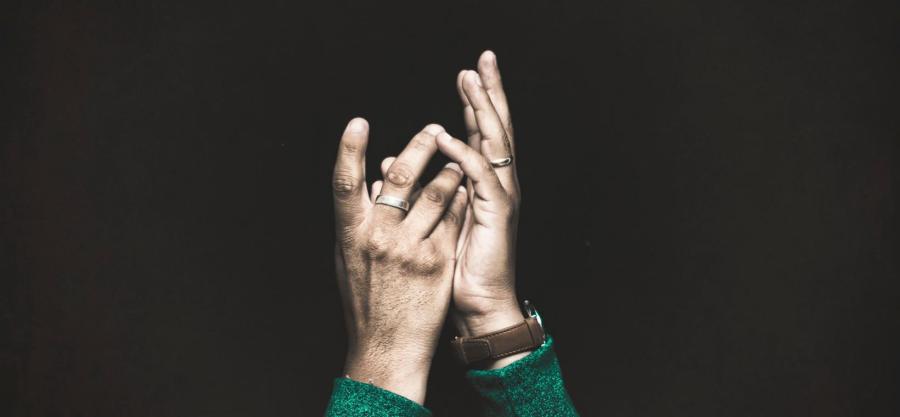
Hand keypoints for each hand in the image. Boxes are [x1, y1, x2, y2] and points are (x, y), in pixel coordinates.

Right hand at [332, 120, 467, 402]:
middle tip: (434, 128)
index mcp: (350, 233)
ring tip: (458, 159)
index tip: (358, 122)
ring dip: (450, 170)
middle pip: (400, 179)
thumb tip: (374, 180)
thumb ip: (360, 219)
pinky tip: (468, 190)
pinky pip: (454, 219)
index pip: (344, 182)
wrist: (387, 345)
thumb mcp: (350, 258)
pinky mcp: (437, 261)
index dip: (349, 150)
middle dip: (420, 146)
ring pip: (436, 194)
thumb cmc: (364, 300)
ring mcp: (410, 248)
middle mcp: (378, 237)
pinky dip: (461, 200)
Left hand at [441, 51, 526, 367]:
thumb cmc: (457, 266)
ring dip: (481, 110)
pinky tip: (447, 136)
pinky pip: (481, 177)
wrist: (479, 303)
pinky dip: (464, 154)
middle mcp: (498, 184)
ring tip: (469, 81)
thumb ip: (416, 187)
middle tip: (483, 59)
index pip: (481, 132)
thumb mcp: (432, 219)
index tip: (468, 72)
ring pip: (494, 143)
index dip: (476, 102)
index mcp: (485, 183)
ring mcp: (501, 196)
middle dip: (489, 92)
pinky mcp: (496, 213)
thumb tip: (388, 163)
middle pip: (497, 127)